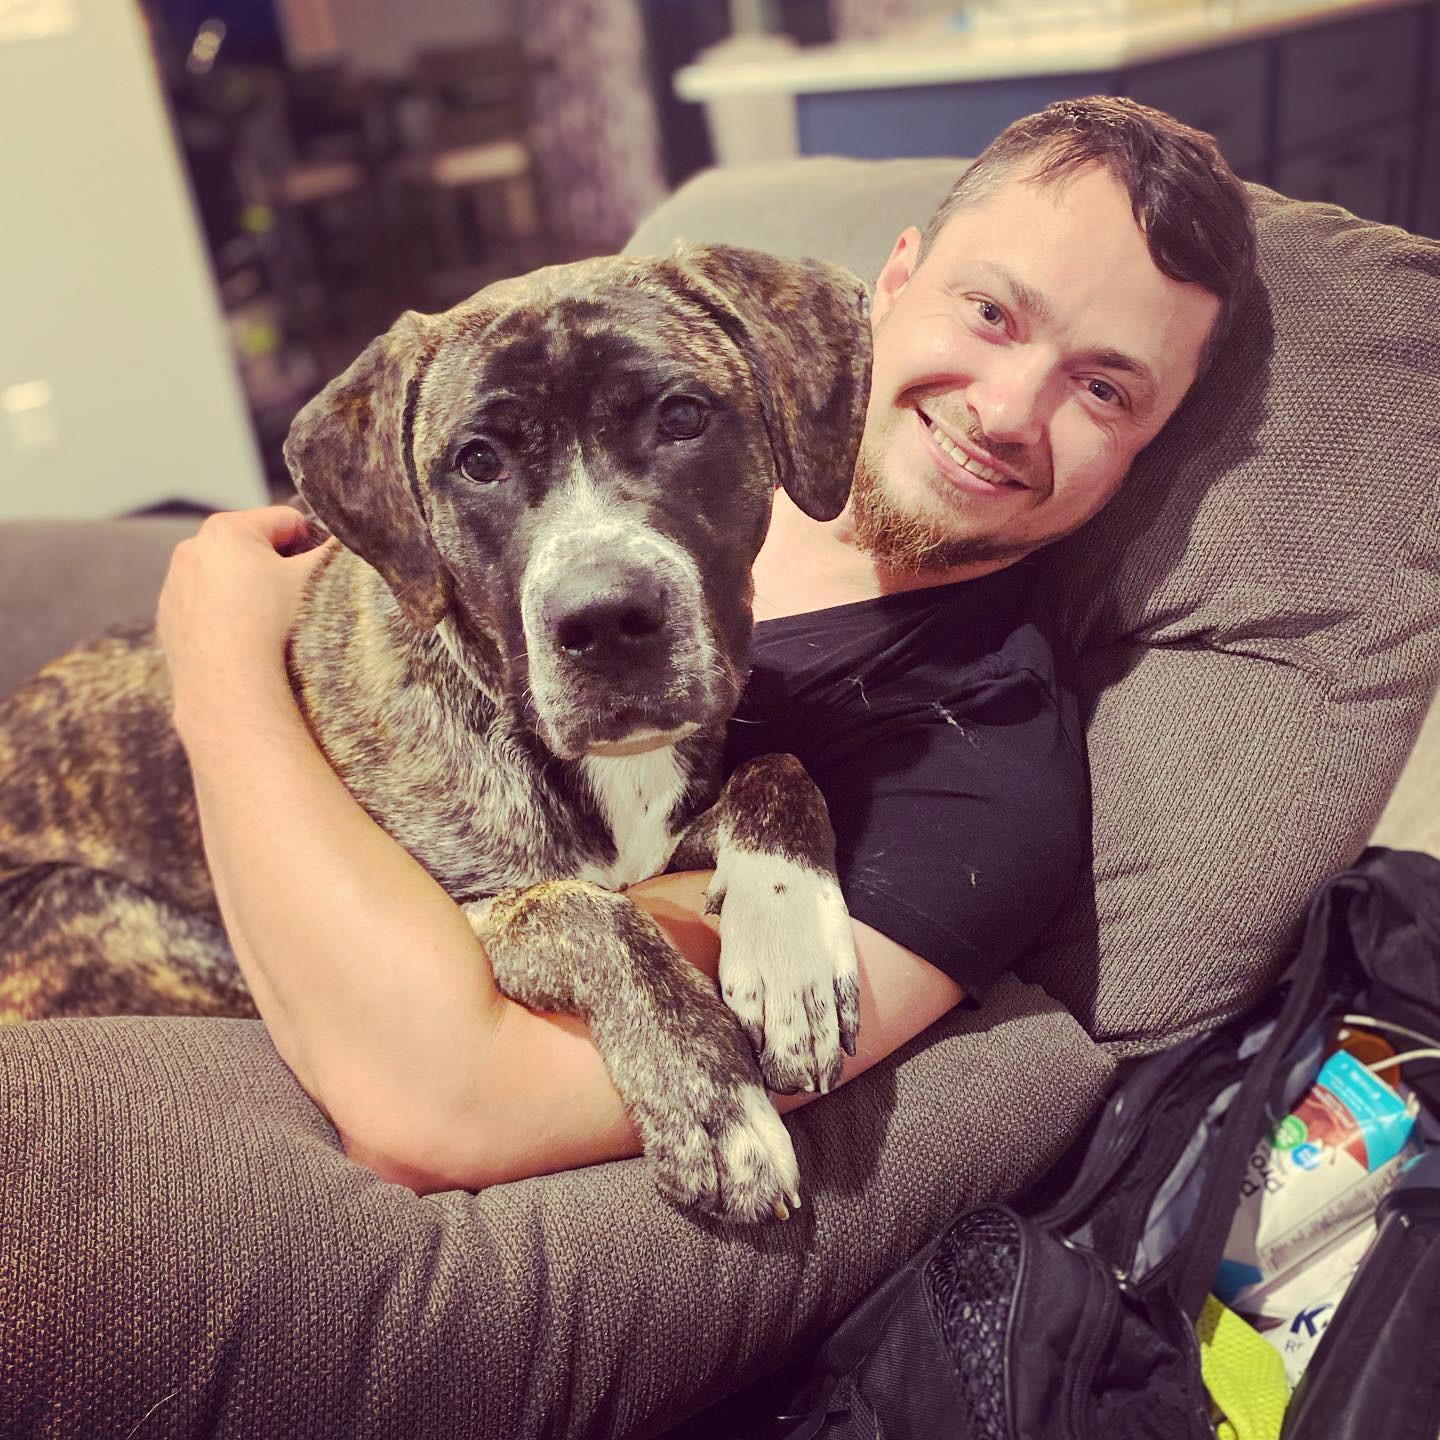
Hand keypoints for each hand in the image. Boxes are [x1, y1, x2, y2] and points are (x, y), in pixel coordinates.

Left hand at [157, 505, 332, 734]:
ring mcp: (175, 586)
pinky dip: (225, 617)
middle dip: (275, 568)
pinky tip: (242, 639)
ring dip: (249, 592)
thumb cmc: (272, 624)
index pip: (287, 521)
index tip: (316, 575)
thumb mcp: (316, 578)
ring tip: (266, 624)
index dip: (310, 545)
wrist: (230, 684)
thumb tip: (347, 540)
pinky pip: (207, 607)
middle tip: (292, 602)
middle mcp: (191, 550)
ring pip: (228, 579)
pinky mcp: (169, 620)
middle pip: (253, 549)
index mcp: (226, 530)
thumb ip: (336, 550)